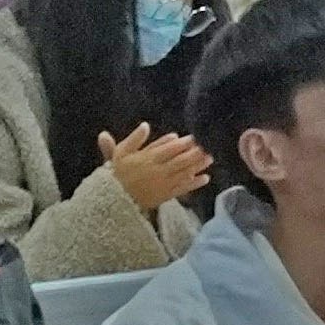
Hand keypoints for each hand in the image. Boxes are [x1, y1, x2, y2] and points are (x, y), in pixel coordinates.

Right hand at [98, 127, 214, 216]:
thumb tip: (145, 125)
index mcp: (147, 158)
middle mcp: (158, 171)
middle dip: (194, 154)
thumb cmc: (118, 173)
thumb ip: (134, 139)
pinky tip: (205, 178)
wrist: (115, 199)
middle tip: (207, 147)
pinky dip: (194, 184)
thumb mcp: (121, 152)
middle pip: (180, 160)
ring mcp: (163, 184)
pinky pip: (182, 189)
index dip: (182, 144)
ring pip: (183, 173)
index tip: (193, 138)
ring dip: (197, 166)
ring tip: (210, 159)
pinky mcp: (165, 195)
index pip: (168, 149)